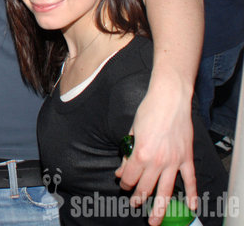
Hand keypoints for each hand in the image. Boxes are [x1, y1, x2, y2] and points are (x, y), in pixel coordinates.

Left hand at [115, 84, 195, 225]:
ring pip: (166, 190)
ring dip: (160, 208)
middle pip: (145, 187)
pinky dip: (191, 194)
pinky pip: (189, 180)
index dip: (124, 183)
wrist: (169, 100)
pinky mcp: (186, 157)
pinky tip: (190, 207)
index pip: (129, 177)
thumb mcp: (131, 132)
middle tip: (135, 205)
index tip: (122, 184)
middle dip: (138, 198)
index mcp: (140, 154)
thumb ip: (128, 154)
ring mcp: (173, 161)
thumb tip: (121, 170)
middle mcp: (157, 161)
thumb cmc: (148, 112)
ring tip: (155, 221)